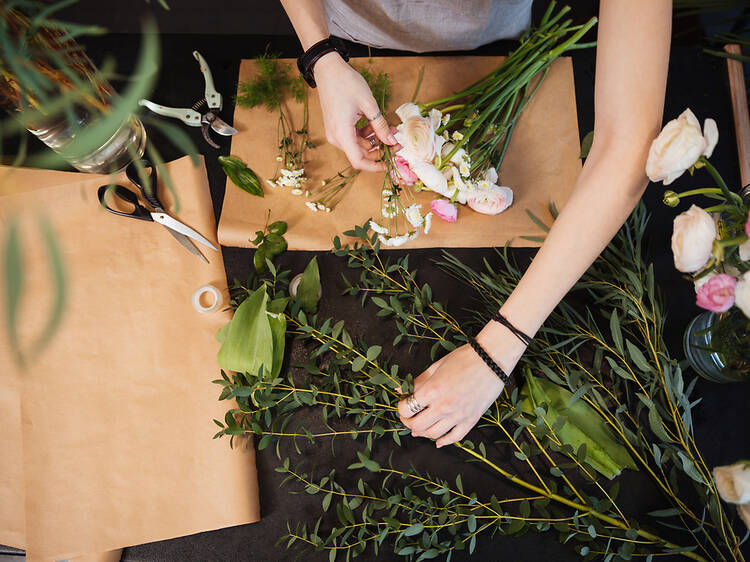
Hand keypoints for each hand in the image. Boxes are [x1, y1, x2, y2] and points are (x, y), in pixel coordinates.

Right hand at [313, 52, 396, 170]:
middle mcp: (336, 137)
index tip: (390, 164)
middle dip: (380, 150)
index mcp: (342, 133)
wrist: (327, 69)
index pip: (358, 161)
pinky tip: (378, 125)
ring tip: (391, 129)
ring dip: (375, 141)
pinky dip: (367, 135)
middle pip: (360, 154)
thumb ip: (380, 125)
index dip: (375, 167)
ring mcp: (335, 133)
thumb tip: (392, 142)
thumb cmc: (346, 83)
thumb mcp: (369, 104)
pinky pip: (353, 138)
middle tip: (397, 142)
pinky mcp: (336, 128)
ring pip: (358, 146)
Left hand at [397, 328, 526, 447]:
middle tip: (407, 418)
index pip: (406, 408)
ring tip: (419, 428)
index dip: (400, 408)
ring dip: (422, 433)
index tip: (403, 404)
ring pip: (433, 434)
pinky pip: (454, 437)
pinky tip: (438, 441)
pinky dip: (444, 441)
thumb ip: (418, 381)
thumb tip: (401, 390)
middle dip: (408, 423)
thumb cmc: (464, 358)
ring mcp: (458, 415)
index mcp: (433, 390)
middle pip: (417, 425)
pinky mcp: (471, 420)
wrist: (492, 359)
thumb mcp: (436, 366)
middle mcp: (444, 406)